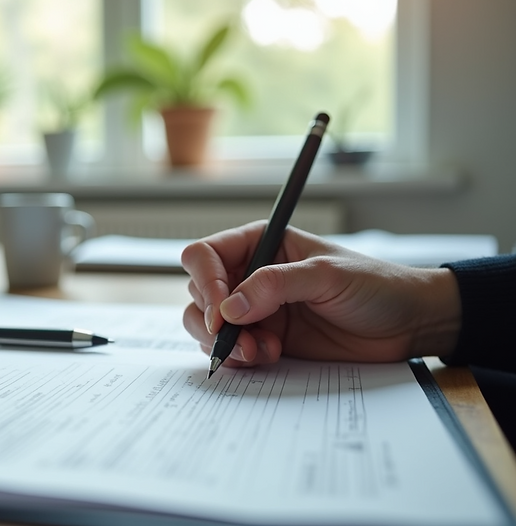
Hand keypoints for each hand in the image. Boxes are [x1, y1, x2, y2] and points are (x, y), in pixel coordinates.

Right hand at [182, 221, 461, 366]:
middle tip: (240, 339)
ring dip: (225, 343)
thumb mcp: (328, 275)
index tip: (221, 310)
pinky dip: (238, 359)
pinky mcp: (264, 340)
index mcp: (260, 245)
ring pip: (206, 326)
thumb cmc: (374, 285)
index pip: (205, 255)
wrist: (407, 324)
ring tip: (261, 352)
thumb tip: (229, 307)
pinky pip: (230, 351)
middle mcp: (249, 275)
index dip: (205, 281)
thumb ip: (276, 285)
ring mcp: (255, 310)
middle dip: (212, 320)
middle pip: (198, 293)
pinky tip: (268, 358)